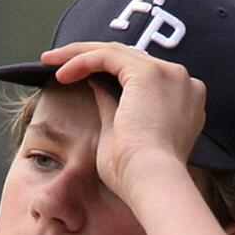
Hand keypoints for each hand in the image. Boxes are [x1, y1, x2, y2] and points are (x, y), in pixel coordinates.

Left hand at [40, 41, 206, 210]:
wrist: (150, 182)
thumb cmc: (135, 173)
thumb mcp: (120, 133)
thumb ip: (112, 106)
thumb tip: (96, 83)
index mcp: (184, 101)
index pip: (141, 75)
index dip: (108, 73)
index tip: (79, 79)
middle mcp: (182, 82)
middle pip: (129, 58)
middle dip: (89, 58)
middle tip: (56, 63)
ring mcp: (168, 74)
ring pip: (116, 52)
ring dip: (79, 55)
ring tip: (50, 63)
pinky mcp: (148, 73)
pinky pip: (107, 57)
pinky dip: (81, 61)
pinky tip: (60, 74)